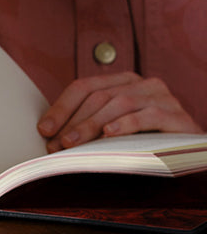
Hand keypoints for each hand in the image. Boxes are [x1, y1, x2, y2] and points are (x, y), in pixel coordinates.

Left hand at [38, 73, 200, 151]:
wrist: (191, 152)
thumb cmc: (146, 140)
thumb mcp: (113, 128)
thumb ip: (88, 123)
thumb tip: (48, 134)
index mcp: (122, 81)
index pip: (84, 87)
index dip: (60, 107)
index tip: (43, 129)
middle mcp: (142, 83)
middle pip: (98, 96)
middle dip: (72, 121)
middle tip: (55, 144)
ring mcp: (161, 97)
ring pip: (119, 103)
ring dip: (91, 125)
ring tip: (72, 143)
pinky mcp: (177, 115)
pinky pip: (148, 115)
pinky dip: (126, 124)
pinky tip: (109, 135)